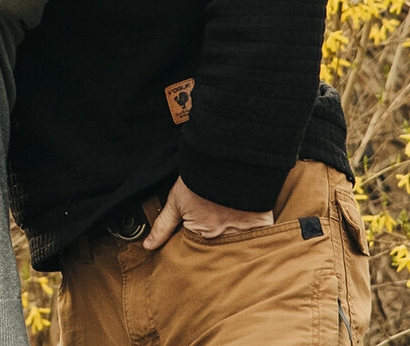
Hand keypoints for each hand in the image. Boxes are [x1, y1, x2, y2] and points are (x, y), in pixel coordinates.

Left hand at [140, 175, 273, 249]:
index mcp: (201, 235)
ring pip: (241, 249)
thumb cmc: (199, 178)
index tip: (202, 244)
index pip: (200, 253)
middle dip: (219, 253)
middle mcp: (223, 237)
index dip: (199, 249)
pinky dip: (259, 240)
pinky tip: (256, 235)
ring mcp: (244, 232)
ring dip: (239, 248)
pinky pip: (262, 240)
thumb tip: (148, 247)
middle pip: (221, 254)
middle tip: (219, 236)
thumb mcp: (176, 201)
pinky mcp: (262, 224)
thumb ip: (163, 226)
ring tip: (237, 235)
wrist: (226, 157)